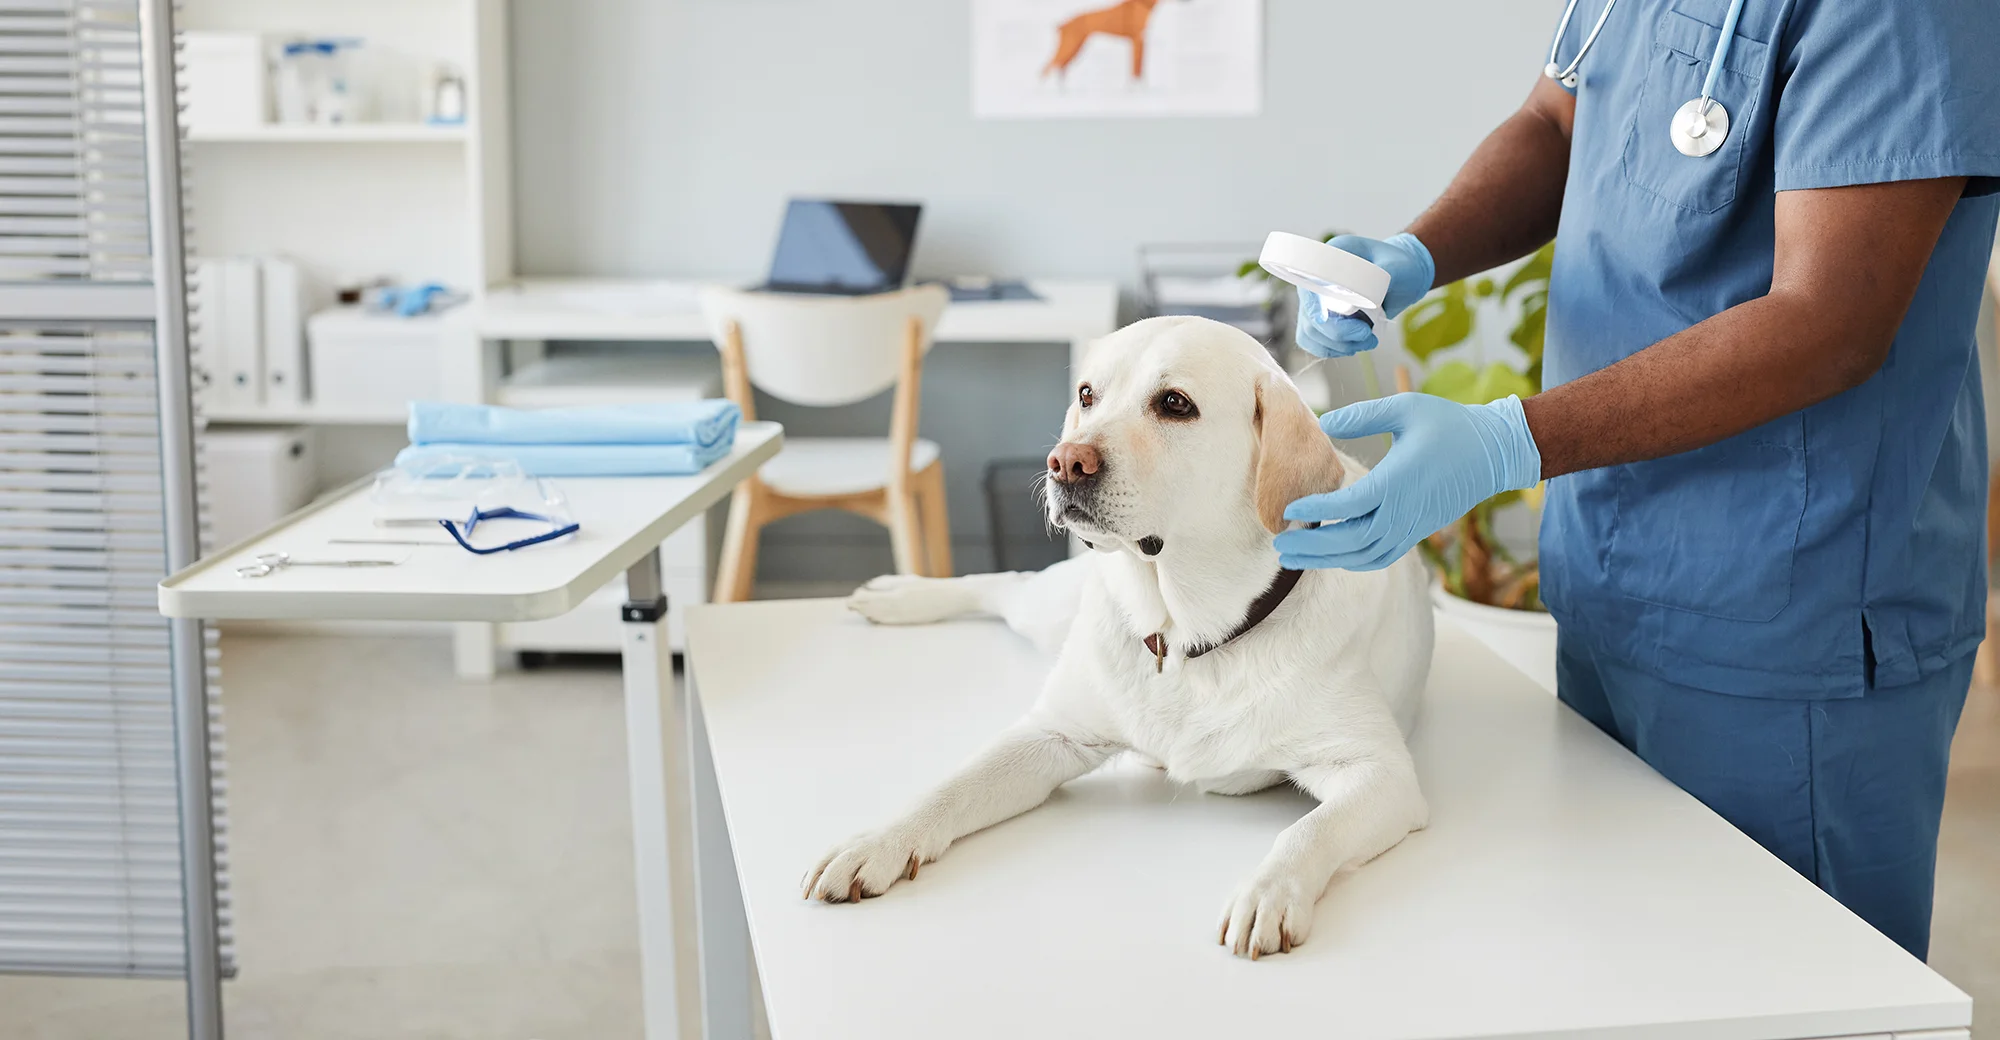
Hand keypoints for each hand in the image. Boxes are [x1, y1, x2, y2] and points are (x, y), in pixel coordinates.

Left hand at [1274, 393, 1540, 570]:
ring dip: (1328, 559)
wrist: (1494, 451)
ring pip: (1365, 555)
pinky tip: (1331, 558)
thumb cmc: (1448, 424)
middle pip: (1351, 540)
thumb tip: (1324, 422)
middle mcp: (1404, 511)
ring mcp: (1413, 526)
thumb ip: (1362, 415)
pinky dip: (1354, 561)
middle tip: (1279, 547)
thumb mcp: (1405, 407)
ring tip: (1294, 558)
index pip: (1350, 504)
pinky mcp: (1418, 532)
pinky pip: (1382, 556)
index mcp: (1399, 480)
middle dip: (1312, 547)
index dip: (1317, 509)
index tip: (1288, 510)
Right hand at [1293, 232, 1435, 357]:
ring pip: (1310, 332)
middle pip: (1309, 315)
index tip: (1332, 318)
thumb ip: (1381, 276)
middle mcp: (1318, 280)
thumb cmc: (1401, 266)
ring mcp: (1319, 301)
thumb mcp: (1397, 266)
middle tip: (1365, 333)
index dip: (1314, 306)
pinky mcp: (1325, 319)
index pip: (1308, 286)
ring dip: (1338, 344)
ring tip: (1367, 341)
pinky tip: (1354, 346)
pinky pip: (1315, 341)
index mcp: (1329, 258)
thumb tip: (1366, 292)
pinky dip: (1333, 349)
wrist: (1406, 277)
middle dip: (1336, 332)